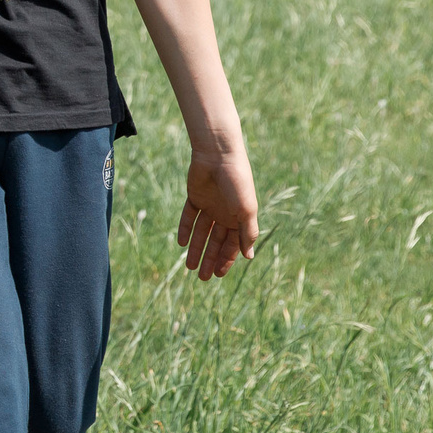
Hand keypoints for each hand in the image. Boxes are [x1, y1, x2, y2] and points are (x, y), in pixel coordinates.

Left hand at [177, 145, 257, 279]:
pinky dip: (186, 230)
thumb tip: (249, 257)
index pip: (232, 244)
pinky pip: (189, 217)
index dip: (226, 260)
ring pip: (201, 232)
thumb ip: (247, 233)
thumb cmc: (237, 182)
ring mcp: (209, 205)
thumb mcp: (246, 210)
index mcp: (240, 217)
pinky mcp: (195, 197)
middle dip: (210, 259)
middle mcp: (225, 213)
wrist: (218, 155)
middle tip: (202, 278)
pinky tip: (182, 244)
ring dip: (196, 249)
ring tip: (190, 267)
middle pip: (216, 241)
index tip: (218, 275)